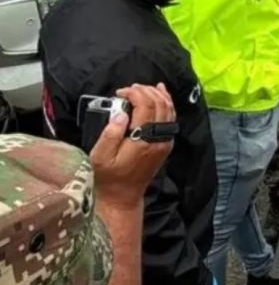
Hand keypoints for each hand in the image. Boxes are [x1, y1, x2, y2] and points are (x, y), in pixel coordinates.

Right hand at [90, 83, 174, 209]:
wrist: (122, 196)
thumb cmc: (108, 177)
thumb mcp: (100, 156)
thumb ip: (111, 134)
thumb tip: (122, 113)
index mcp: (143, 140)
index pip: (147, 106)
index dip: (135, 94)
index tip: (120, 92)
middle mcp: (159, 139)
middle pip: (160, 104)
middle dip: (146, 91)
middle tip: (130, 89)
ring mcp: (165, 141)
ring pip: (169, 110)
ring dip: (158, 95)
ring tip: (142, 88)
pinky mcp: (166, 144)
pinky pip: (171, 118)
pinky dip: (167, 103)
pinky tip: (161, 94)